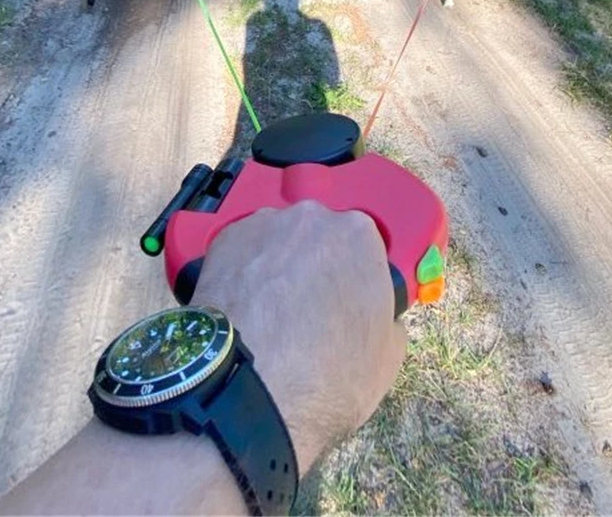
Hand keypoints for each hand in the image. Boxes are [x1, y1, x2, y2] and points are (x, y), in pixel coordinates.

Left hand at [190, 201, 406, 472]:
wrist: (251, 392)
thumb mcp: (388, 354)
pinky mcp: (223, 242)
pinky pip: (242, 253)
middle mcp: (311, 218)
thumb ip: (385, 315)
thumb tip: (372, 313)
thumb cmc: (328, 375)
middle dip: (314, 265)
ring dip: (277, 267)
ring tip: (269, 314)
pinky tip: (244, 310)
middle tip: (307, 309)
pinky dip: (244, 274)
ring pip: (277, 241)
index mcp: (359, 235)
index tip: (345, 301)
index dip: (354, 276)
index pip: (362, 246)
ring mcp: (263, 226)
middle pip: (317, 236)